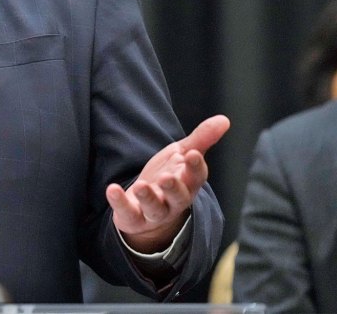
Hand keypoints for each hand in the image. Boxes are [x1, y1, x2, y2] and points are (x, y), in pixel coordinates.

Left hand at [106, 114, 230, 252]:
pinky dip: (120, 203)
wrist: (148, 210)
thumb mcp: (182, 155)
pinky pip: (128, 213)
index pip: (196, 177)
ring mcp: (154, 212)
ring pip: (155, 208)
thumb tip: (224, 119)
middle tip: (166, 178)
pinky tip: (112, 190)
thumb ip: (201, 139)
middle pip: (178, 197)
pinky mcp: (133, 217)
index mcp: (188, 183)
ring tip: (140, 186)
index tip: (192, 154)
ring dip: (148, 198)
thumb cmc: (170, 176)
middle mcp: (174, 200)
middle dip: (173, 188)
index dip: (196, 167)